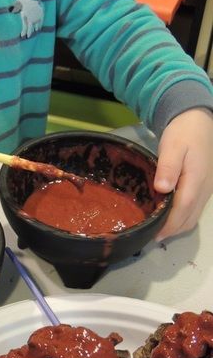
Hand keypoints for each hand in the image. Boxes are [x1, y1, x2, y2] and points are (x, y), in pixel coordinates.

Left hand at [154, 108, 212, 240]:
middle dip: (171, 230)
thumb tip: (162, 188)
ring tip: (157, 231)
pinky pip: (194, 211)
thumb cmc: (183, 133)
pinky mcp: (203, 189)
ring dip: (177, 227)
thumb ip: (168, 167)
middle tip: (150, 236)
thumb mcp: (172, 146)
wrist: (199, 122)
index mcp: (196, 179)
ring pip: (193, 217)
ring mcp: (206, 190)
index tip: (153, 234)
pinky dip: (181, 219)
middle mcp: (204, 189)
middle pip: (189, 218)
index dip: (169, 224)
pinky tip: (167, 219)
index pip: (183, 209)